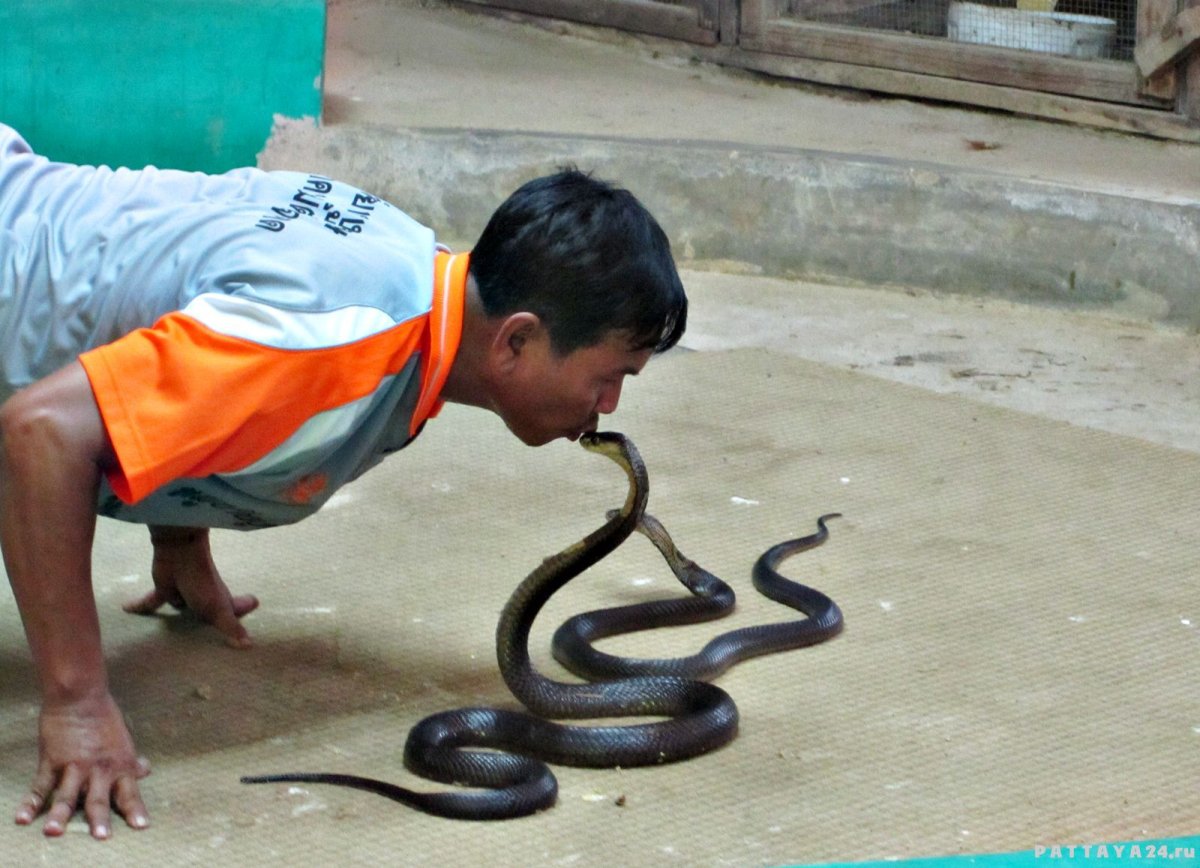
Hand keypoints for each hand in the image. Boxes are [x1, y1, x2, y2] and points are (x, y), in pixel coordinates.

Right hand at [14, 691, 150, 838]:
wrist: (80, 697)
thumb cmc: (105, 717)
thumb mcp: (123, 740)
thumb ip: (130, 761)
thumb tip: (144, 770)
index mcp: (119, 765)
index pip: (130, 792)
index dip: (135, 810)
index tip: (141, 826)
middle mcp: (98, 769)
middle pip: (98, 798)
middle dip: (99, 818)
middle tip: (101, 836)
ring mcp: (73, 766)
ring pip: (66, 795)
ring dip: (60, 814)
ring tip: (54, 832)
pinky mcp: (51, 762)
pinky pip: (40, 786)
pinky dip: (31, 803)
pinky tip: (23, 818)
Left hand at [123, 527, 258, 647]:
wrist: (179, 553)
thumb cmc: (202, 582)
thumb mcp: (219, 609)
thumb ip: (231, 628)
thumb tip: (250, 646)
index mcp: (220, 603)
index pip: (236, 610)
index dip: (244, 609)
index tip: (253, 603)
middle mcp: (203, 599)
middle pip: (209, 611)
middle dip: (212, 616)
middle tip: (212, 625)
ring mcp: (184, 594)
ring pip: (181, 609)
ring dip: (179, 614)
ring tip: (173, 631)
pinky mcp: (164, 590)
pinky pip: (151, 602)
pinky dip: (140, 606)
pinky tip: (126, 609)